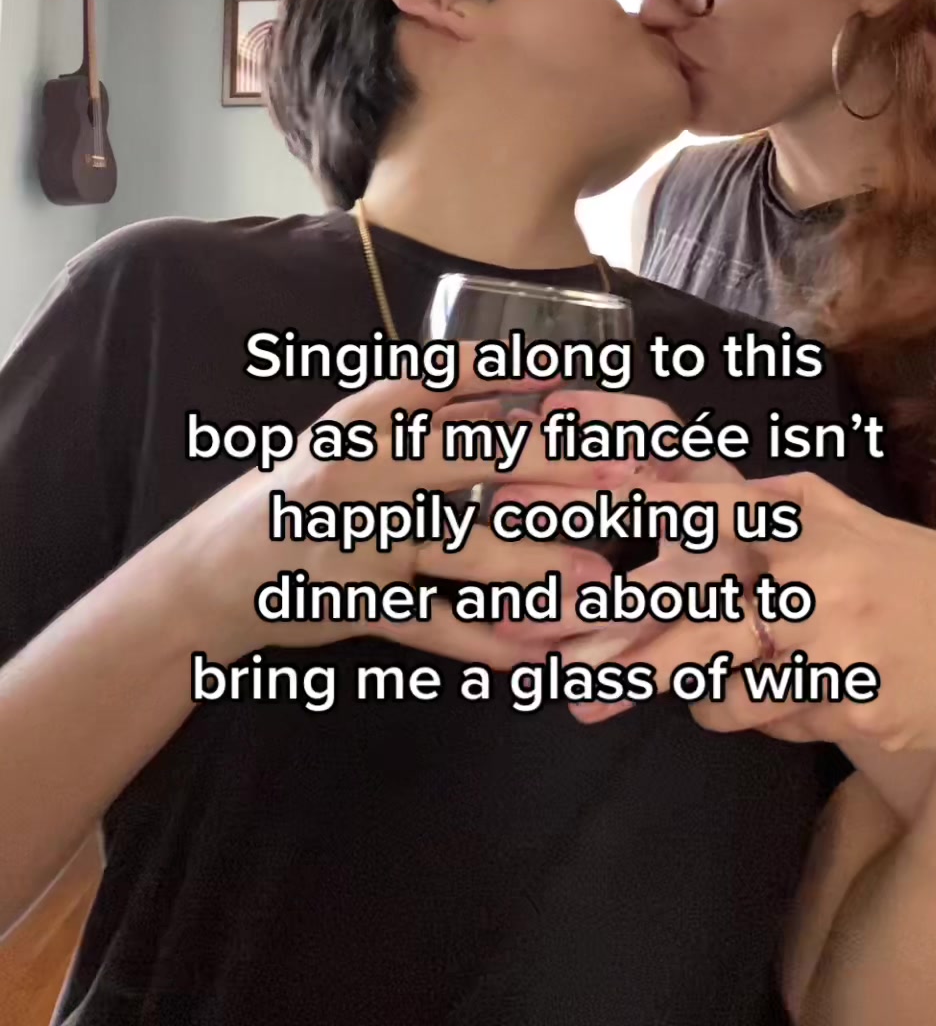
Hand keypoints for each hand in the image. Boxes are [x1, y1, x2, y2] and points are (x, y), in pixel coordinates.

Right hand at [172, 358, 616, 668]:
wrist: (218, 569)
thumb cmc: (306, 488)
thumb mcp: (355, 433)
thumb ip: (432, 412)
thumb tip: (519, 388)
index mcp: (371, 415)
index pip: (449, 379)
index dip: (514, 377)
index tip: (575, 377)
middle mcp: (370, 466)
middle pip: (476, 457)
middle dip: (555, 466)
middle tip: (620, 476)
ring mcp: (366, 536)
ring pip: (466, 549)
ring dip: (538, 568)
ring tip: (600, 581)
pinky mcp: (360, 601)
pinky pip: (435, 625)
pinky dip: (486, 642)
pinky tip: (534, 654)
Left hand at [564, 469, 935, 755]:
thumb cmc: (910, 582)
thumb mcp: (848, 525)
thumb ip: (769, 509)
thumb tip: (672, 482)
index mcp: (815, 522)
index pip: (721, 510)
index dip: (658, 505)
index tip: (599, 502)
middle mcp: (821, 575)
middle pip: (701, 612)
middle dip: (631, 645)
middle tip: (573, 673)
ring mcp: (837, 644)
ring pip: (723, 682)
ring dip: (701, 691)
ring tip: (701, 685)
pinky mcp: (850, 706)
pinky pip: (768, 718)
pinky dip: (764, 714)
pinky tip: (800, 697)